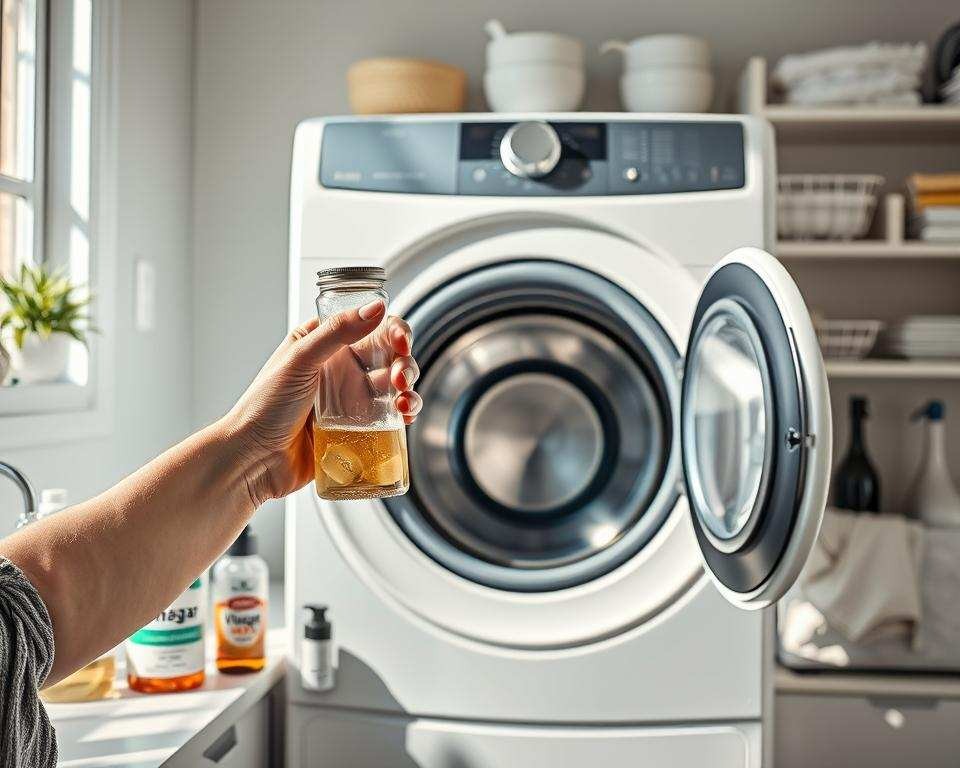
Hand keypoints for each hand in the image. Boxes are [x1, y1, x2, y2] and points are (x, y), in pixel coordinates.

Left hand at [224, 300, 420, 506]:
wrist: (252, 459)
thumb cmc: (264, 407)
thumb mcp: (300, 359)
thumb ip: (338, 331)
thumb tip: (375, 308)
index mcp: (324, 344)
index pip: (369, 326)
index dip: (393, 330)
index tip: (401, 342)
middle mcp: (339, 369)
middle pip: (389, 357)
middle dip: (404, 365)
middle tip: (400, 380)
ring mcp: (349, 400)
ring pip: (394, 388)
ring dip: (408, 392)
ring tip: (404, 405)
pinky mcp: (354, 428)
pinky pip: (388, 419)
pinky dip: (403, 416)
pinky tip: (404, 419)